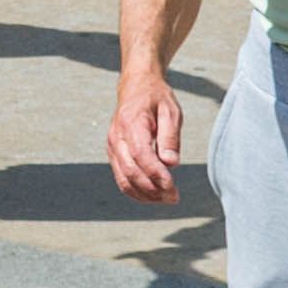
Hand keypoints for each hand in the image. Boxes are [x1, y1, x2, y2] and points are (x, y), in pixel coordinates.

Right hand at [106, 75, 187, 202]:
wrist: (136, 88)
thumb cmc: (156, 98)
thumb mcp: (170, 111)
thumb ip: (170, 137)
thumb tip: (171, 164)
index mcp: (131, 123)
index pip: (141, 155)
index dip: (156, 174)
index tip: (173, 186)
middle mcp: (117, 137)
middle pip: (130, 172)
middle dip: (153, 189)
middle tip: (175, 197)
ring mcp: (112, 148)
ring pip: (124, 180)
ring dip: (146, 195)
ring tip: (167, 198)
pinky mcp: (114, 155)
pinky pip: (122, 179)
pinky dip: (138, 192)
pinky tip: (155, 195)